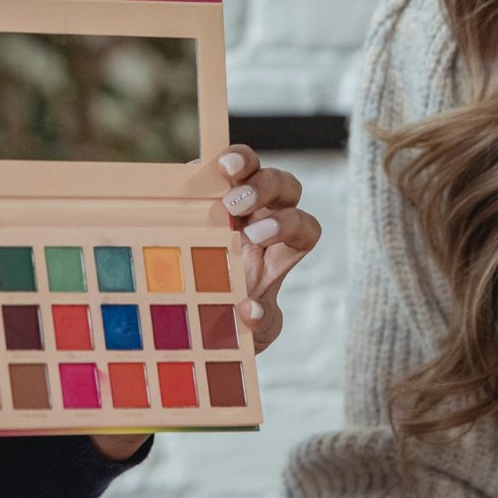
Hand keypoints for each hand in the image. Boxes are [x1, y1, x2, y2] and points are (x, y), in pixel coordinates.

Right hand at [216, 144, 320, 352]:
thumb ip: (260, 325)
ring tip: (223, 172)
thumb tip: (249, 308)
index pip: (306, 229)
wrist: (200, 320)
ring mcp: (232, 204)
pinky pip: (212, 169)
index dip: (288, 226)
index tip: (256, 238)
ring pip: (254, 167)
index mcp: (282, 252)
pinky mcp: (203, 197)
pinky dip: (205, 165)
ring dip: (244, 163)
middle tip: (235, 205)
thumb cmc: (238, 324)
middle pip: (285, 187)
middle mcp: (264, 221)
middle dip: (266, 188)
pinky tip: (191, 172)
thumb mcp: (255, 334)